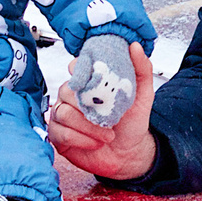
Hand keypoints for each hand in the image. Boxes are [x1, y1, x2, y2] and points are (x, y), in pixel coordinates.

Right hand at [46, 40, 158, 178]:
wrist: (129, 153)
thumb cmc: (132, 123)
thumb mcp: (143, 94)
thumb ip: (141, 69)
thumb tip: (135, 47)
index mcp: (88, 83)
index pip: (75, 67)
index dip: (80, 72)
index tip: (93, 82)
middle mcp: (72, 96)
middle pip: (66, 91)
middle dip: (89, 107)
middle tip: (110, 119)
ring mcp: (62, 115)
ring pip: (63, 113)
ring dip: (88, 127)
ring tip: (107, 134)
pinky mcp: (58, 135)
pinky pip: (60, 132)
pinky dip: (81, 139)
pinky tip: (96, 142)